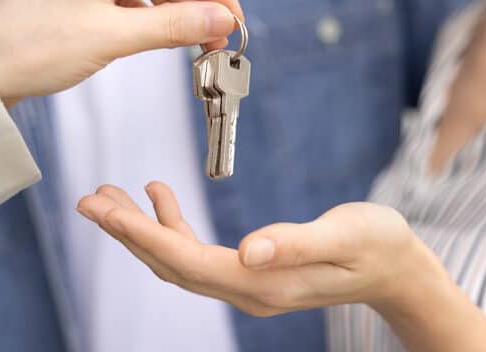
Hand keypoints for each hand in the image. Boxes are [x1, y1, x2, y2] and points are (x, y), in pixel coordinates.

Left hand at [76, 182, 430, 317]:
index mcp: (264, 282)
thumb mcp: (345, 235)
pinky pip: (197, 253)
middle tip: (87, 201)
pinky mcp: (252, 271)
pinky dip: (171, 226)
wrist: (397, 268)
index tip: (104, 209)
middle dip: (126, 232)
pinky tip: (160, 196)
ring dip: (141, 229)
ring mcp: (249, 283)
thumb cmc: (378, 244)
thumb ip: (296, 243)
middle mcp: (248, 288)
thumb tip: (248, 249)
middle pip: (171, 264)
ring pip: (178, 260)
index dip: (141, 234)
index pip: (186, 261)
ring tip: (109, 196)